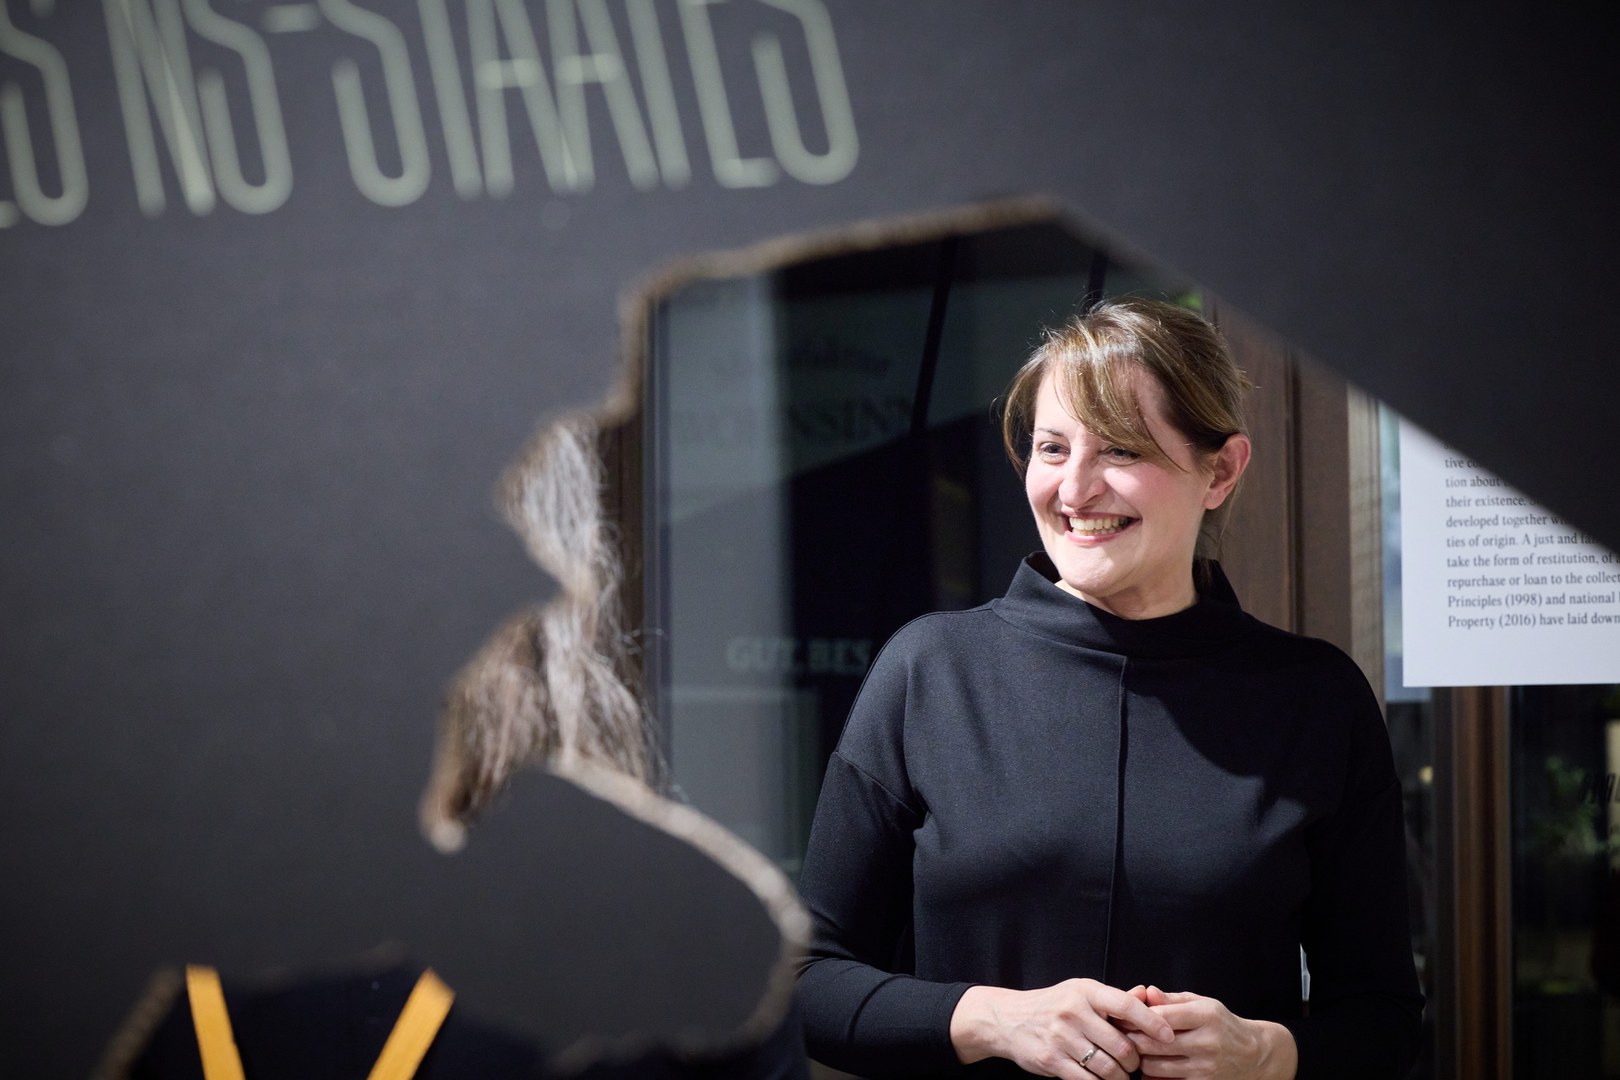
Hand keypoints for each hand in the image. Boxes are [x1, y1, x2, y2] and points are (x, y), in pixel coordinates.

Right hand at [950, 978, 1175, 1078]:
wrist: (1008, 1019)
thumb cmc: (1053, 1005)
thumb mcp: (1081, 992)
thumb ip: (1115, 998)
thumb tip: (1147, 995)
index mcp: (1085, 992)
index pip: (1126, 1005)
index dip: (1152, 1022)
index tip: (1169, 1036)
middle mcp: (1073, 1012)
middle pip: (1122, 1045)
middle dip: (1136, 1061)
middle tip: (1136, 1065)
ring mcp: (1061, 1037)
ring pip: (1108, 1068)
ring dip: (1121, 1078)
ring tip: (1121, 1076)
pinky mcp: (1052, 1061)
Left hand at [1126, 986, 1297, 1079]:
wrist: (1254, 1055)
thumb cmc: (1223, 1025)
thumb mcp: (1203, 1004)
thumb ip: (1172, 999)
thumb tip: (1147, 992)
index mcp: (1206, 1016)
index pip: (1161, 1017)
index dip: (1137, 1017)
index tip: (1125, 1017)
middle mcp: (1207, 1043)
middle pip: (1154, 1044)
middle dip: (1132, 1039)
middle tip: (1122, 1035)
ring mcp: (1205, 1069)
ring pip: (1155, 1067)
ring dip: (1140, 1059)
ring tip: (1137, 1050)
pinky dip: (1153, 1077)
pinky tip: (1152, 1067)